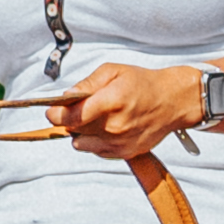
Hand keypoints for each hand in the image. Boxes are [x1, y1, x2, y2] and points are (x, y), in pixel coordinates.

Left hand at [56, 60, 197, 160]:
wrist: (172, 101)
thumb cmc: (142, 83)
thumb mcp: (113, 71)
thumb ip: (87, 84)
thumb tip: (64, 98)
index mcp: (112, 102)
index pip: (72, 117)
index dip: (56, 115)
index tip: (51, 111)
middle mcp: (115, 126)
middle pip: (74, 130)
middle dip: (69, 120)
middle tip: (77, 109)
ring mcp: (120, 143)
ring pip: (82, 143)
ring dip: (81, 132)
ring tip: (94, 118)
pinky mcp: (125, 153)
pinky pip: (96, 150)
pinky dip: (95, 141)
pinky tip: (106, 128)